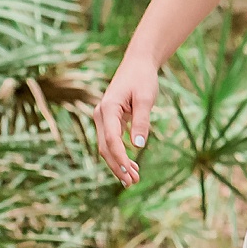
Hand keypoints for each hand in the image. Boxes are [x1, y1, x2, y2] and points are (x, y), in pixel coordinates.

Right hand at [95, 52, 160, 185]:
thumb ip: (141, 121)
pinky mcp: (110, 120)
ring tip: (133, 180)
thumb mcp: (145, 98)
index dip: (120, 158)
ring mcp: (103, 118)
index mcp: (107, 109)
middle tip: (133, 183)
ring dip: (118, 164)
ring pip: (107, 146)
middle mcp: (100, 115)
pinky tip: (132, 166)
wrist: (138, 64)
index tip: (130, 172)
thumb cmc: (142, 79)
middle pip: (105, 147)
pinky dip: (120, 154)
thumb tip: (138, 146)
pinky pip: (112, 141)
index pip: (111, 139)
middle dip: (118, 166)